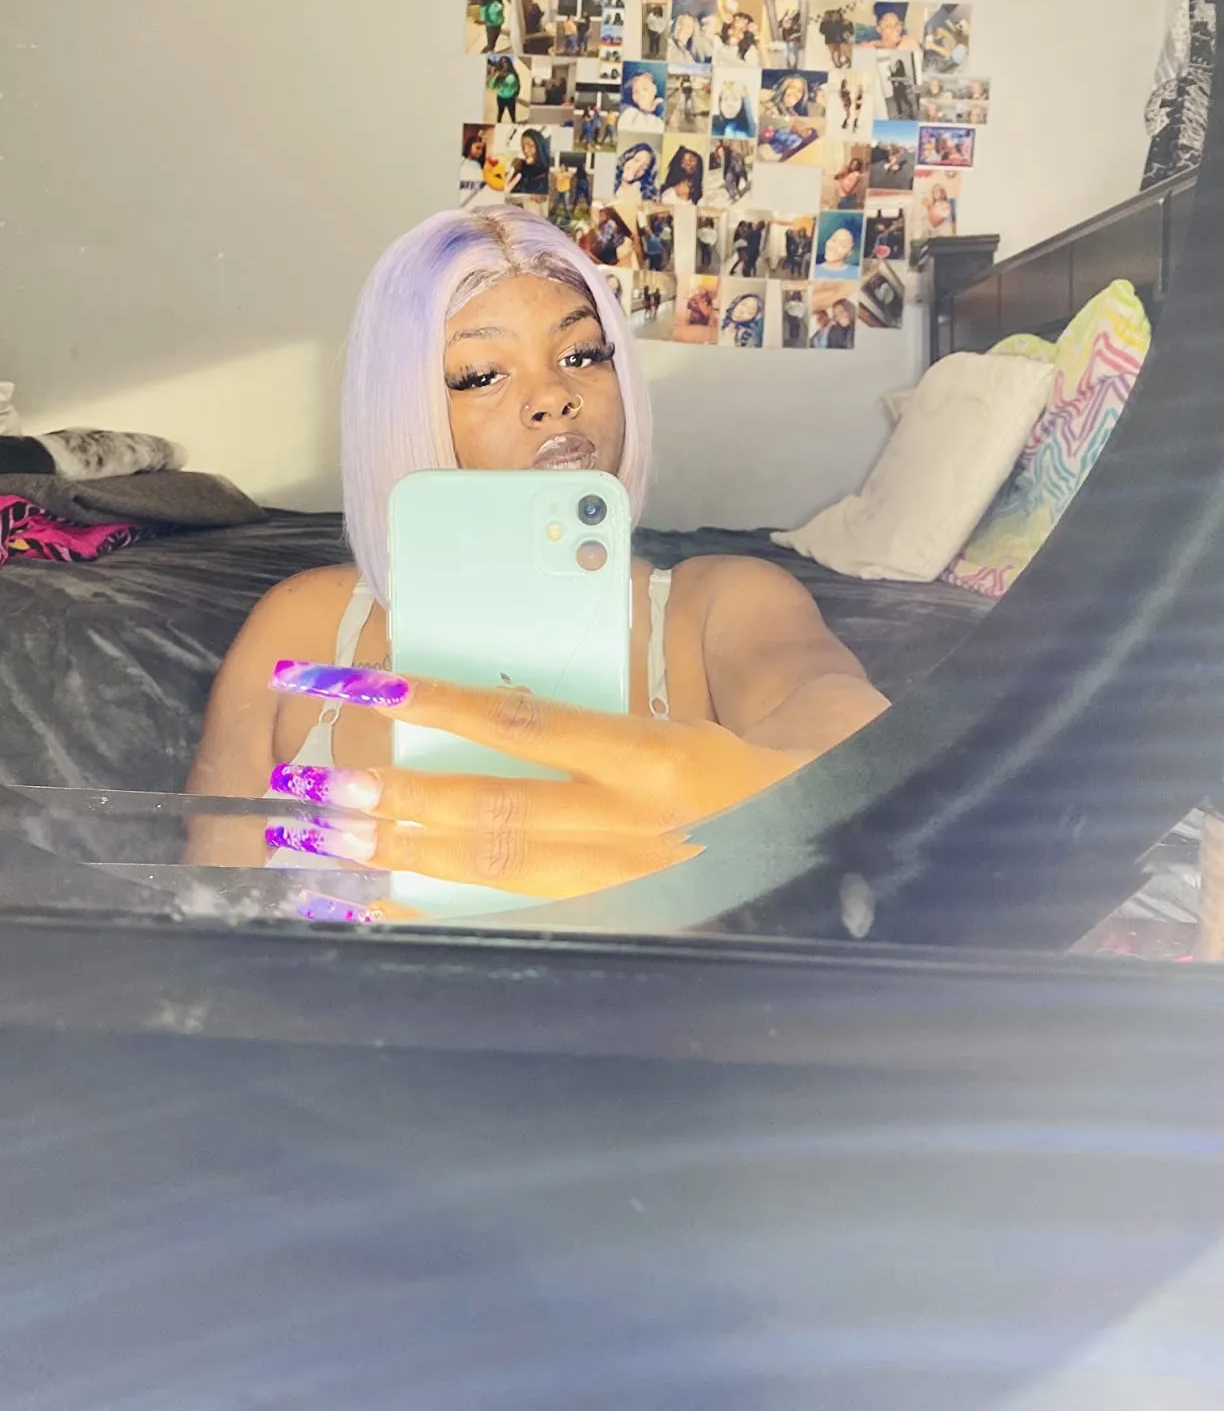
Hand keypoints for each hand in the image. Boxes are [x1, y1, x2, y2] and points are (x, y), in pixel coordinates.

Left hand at [263, 662, 813, 902]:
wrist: (862, 831)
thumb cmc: (792, 752)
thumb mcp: (735, 700)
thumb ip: (643, 673)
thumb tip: (542, 650)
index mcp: (665, 765)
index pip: (530, 725)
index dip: (442, 702)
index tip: (369, 679)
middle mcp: (640, 835)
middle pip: (498, 817)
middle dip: (402, 805)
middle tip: (320, 794)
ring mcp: (632, 889)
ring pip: (500, 875)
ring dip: (408, 861)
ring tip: (331, 846)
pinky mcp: (628, 919)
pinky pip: (520, 920)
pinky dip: (446, 912)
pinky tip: (386, 905)